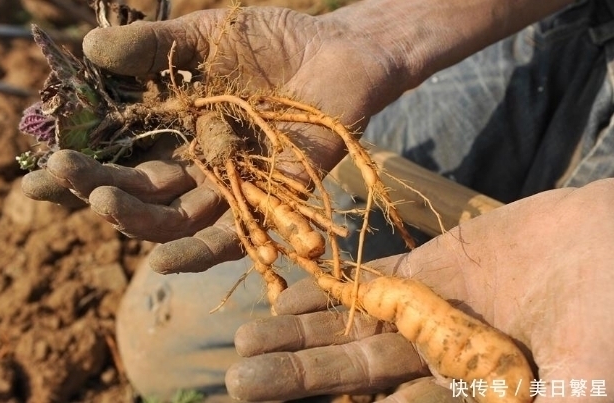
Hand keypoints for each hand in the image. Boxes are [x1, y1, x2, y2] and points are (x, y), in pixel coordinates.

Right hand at [23, 5, 412, 271]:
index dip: (77, 165)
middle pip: (138, 190)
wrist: (342, 52)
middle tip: (59, 173)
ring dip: (136, 215)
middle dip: (94, 186)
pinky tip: (164, 261)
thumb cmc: (276, 43)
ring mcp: (231, 185)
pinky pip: (235, 236)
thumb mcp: (205, 37)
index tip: (34, 167)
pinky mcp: (270, 201)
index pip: (116, 156)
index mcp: (174, 130)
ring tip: (102, 198)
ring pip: (175, 216)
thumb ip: (153, 46)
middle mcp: (196, 164)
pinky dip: (201, 252)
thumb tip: (88, 47)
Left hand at [226, 179, 613, 400]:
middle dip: (300, 379)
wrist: (612, 238)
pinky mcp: (426, 268)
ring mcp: (428, 312)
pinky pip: (369, 279)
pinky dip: (329, 287)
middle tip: (240, 385)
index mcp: (468, 394)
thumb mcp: (583, 381)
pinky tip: (283, 298)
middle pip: (356, 375)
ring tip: (243, 345)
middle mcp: (437, 360)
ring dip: (299, 337)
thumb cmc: (607, 315)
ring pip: (352, 328)